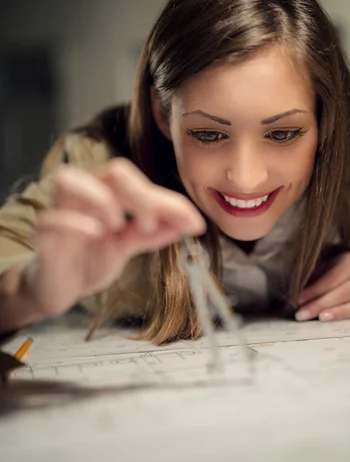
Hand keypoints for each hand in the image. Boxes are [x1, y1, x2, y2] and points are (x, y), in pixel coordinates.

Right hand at [24, 159, 205, 317]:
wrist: (58, 289)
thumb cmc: (89, 259)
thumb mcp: (127, 246)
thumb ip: (152, 234)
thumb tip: (189, 224)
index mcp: (106, 192)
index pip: (138, 182)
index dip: (167, 199)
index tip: (193, 222)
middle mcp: (83, 195)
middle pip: (111, 172)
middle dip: (140, 194)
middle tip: (153, 223)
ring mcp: (60, 212)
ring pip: (69, 180)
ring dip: (101, 198)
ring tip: (118, 223)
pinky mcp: (44, 238)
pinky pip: (51, 219)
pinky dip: (74, 221)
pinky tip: (96, 232)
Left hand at [295, 252, 349, 321]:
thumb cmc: (339, 270)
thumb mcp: (328, 266)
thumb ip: (316, 277)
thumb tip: (295, 291)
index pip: (331, 278)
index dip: (314, 290)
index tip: (298, 300)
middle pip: (344, 292)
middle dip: (321, 305)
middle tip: (303, 315)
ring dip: (341, 313)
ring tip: (323, 319)